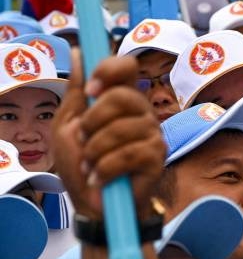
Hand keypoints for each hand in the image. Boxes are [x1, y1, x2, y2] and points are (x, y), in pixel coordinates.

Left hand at [51, 54, 164, 219]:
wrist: (94, 205)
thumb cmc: (82, 166)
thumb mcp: (69, 125)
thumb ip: (75, 92)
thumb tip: (78, 53)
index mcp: (120, 100)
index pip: (126, 67)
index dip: (108, 70)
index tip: (89, 90)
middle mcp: (141, 112)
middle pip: (123, 96)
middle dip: (94, 120)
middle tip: (85, 139)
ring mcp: (153, 134)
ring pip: (122, 129)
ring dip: (95, 151)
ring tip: (90, 165)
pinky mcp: (158, 157)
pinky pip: (129, 154)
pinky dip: (105, 169)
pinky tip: (100, 178)